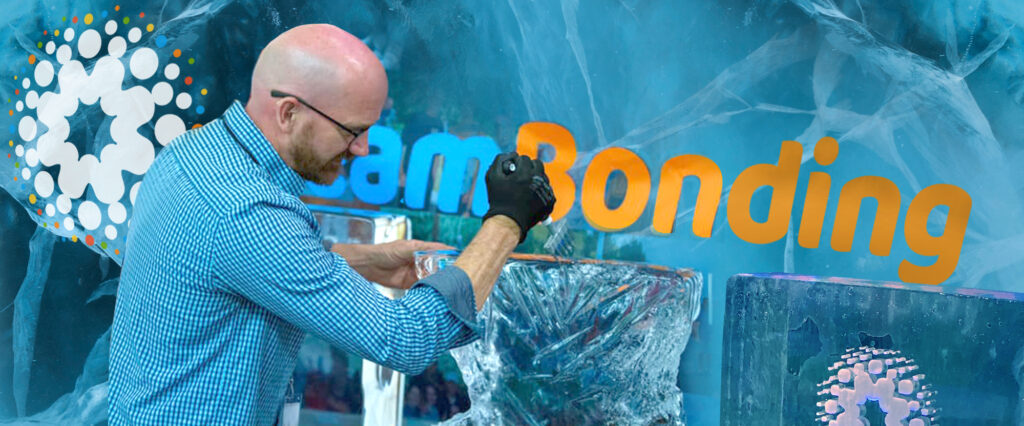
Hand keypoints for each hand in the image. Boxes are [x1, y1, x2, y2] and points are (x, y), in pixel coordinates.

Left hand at [332, 240, 452, 289]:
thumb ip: (421, 251)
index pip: (442, 251)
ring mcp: (416, 273)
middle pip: (440, 266)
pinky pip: (423, 288)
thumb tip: (437, 251)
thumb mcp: (404, 249)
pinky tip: (435, 294)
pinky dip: (429, 291)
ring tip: (450, 287)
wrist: (368, 266)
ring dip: (439, 282)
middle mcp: (420, 261)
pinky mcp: (409, 284)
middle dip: (449, 271)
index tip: (466, 259)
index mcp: (421, 249)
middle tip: (460, 277)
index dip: (453, 255)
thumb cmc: (384, 252)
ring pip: (433, 278)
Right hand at [482, 152, 555, 242]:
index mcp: (525, 173)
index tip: (512, 171)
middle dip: (529, 167)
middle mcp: (538, 181)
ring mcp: (546, 191)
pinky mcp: (550, 201)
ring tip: (525, 188)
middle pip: (538, 164)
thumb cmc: (498, 199)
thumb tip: (512, 154)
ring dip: (535, 179)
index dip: (516, 164)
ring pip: (544, 177)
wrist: (508, 222)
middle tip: (521, 176)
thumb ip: (500, 160)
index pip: (524, 159)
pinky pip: (548, 190)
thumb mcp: (492, 177)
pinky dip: (541, 191)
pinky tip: (531, 197)